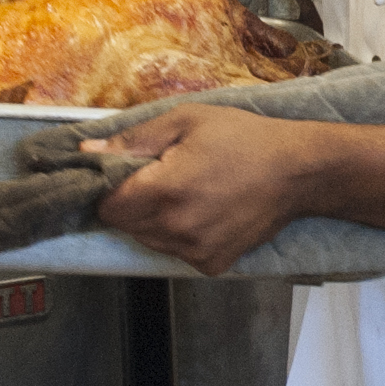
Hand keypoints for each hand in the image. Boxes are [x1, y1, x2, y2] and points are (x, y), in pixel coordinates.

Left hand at [89, 106, 322, 276]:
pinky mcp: (212, 265)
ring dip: (154, 220)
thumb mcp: (185, 121)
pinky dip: (180, 236)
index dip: (108, 187)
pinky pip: (176, 253)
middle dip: (131, 202)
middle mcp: (176, 229)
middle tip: (161, 176)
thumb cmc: (243, 138)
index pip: (107, 205)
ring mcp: (195, 252)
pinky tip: (204, 212)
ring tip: (186, 193)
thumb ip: (132, 140)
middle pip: (124, 225)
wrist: (299, 172)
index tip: (126, 171)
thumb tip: (85, 154)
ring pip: (148, 240)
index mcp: (165, 191)